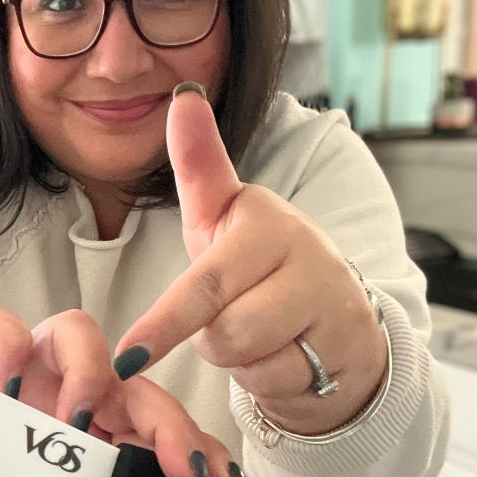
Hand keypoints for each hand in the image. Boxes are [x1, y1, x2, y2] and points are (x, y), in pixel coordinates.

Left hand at [113, 86, 386, 434]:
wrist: (337, 320)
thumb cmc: (260, 267)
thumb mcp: (221, 216)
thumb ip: (198, 163)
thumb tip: (182, 94)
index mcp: (266, 222)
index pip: (206, 283)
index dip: (166, 323)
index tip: (128, 356)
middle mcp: (307, 256)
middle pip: (224, 329)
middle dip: (212, 338)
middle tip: (223, 321)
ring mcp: (333, 304)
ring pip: (250, 357)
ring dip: (240, 358)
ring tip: (258, 333)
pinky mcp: (347, 348)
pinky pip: (278, 383)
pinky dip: (269, 379)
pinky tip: (284, 355)